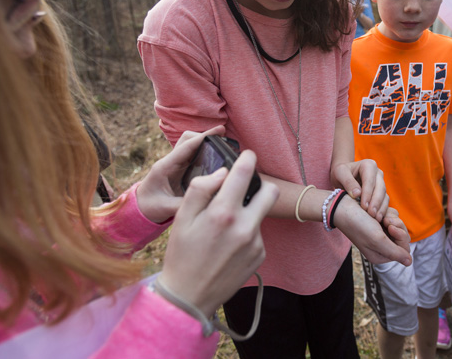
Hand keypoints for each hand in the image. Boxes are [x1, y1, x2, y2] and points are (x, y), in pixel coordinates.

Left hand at [136, 126, 224, 223]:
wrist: (139, 208)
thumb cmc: (149, 207)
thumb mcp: (165, 208)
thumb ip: (183, 205)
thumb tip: (205, 203)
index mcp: (165, 166)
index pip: (186, 146)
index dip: (204, 136)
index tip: (220, 130)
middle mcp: (170, 161)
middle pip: (188, 139)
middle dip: (205, 136)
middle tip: (224, 139)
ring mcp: (175, 164)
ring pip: (192, 145)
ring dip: (206, 143)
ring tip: (224, 146)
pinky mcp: (181, 168)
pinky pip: (194, 155)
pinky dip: (205, 152)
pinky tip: (217, 158)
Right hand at [159, 150, 278, 316]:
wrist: (189, 296)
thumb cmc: (181, 254)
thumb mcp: (181, 218)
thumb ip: (200, 188)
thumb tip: (222, 172)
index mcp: (223, 214)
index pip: (244, 173)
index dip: (247, 158)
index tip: (246, 155)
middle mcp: (245, 227)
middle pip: (270, 191)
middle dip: (260, 184)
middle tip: (244, 188)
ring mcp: (255, 243)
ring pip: (260, 214)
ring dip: (248, 212)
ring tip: (225, 227)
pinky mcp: (260, 256)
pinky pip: (257, 234)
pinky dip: (246, 232)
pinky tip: (228, 245)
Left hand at [332, 159, 388, 221]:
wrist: (343, 176)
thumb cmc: (340, 173)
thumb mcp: (339, 173)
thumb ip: (347, 181)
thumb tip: (357, 194)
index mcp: (369, 165)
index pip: (370, 181)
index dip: (368, 194)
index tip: (364, 206)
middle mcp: (378, 173)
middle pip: (380, 188)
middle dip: (376, 202)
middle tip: (371, 214)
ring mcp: (381, 182)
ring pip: (384, 195)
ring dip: (381, 208)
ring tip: (376, 218)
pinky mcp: (381, 192)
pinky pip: (384, 201)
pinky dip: (382, 210)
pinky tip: (377, 219)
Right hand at [333, 196, 411, 266]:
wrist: (342, 207)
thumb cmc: (358, 224)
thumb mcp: (377, 240)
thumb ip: (395, 252)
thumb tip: (409, 262)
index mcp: (380, 255)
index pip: (404, 250)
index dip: (401, 237)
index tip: (391, 228)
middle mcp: (381, 245)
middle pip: (403, 237)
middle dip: (397, 225)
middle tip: (385, 220)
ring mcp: (380, 232)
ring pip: (398, 225)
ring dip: (391, 217)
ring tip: (378, 215)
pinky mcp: (378, 221)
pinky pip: (392, 216)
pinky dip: (387, 211)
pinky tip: (375, 211)